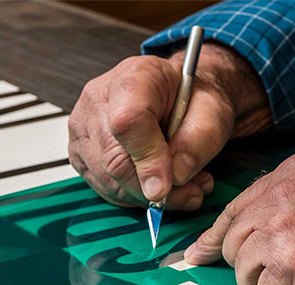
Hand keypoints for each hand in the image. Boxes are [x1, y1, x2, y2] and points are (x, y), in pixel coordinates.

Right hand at [68, 43, 270, 209]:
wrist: (180, 96)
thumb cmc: (195, 100)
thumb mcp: (214, 113)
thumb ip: (198, 141)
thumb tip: (174, 177)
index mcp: (135, 77)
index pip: (128, 122)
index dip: (149, 160)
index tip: (168, 187)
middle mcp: (98, 99)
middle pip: (114, 160)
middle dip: (155, 188)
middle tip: (192, 192)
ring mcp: (83, 127)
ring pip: (109, 181)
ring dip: (149, 195)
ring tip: (184, 187)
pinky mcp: (80, 152)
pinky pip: (105, 188)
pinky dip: (136, 196)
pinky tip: (161, 184)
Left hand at [184, 152, 294, 284]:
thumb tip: (254, 232)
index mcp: (292, 172)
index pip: (236, 206)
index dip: (219, 236)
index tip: (201, 253)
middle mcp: (279, 195)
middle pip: (234, 241)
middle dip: (253, 266)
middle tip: (286, 279)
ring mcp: (281, 232)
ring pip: (243, 272)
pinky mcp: (288, 271)